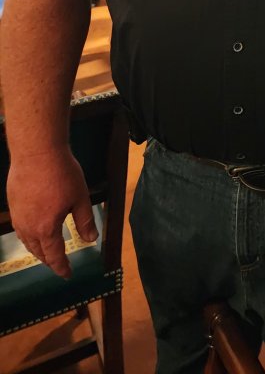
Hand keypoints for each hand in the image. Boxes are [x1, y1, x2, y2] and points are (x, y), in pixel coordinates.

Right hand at [6, 148, 96, 278]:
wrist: (37, 151)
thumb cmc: (61, 173)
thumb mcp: (80, 197)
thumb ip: (85, 221)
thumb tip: (90, 239)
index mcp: (46, 228)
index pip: (54, 255)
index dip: (61, 267)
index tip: (67, 274)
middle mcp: (28, 227)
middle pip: (38, 251)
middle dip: (49, 260)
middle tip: (58, 264)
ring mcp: (18, 216)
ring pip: (26, 241)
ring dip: (37, 249)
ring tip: (46, 251)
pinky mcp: (13, 204)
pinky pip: (19, 228)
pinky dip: (28, 236)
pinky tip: (33, 231)